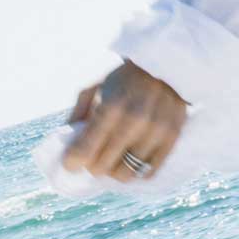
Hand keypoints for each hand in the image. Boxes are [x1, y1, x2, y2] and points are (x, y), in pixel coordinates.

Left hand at [60, 59, 188, 182]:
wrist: (167, 64)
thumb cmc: (124, 77)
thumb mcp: (95, 87)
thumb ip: (78, 114)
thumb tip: (66, 145)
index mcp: (111, 107)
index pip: (84, 151)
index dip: (71, 162)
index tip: (70, 162)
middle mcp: (134, 121)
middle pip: (102, 167)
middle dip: (92, 165)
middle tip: (92, 158)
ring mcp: (155, 132)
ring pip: (125, 175)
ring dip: (114, 170)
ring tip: (113, 159)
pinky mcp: (172, 138)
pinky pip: (148, 172)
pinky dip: (136, 170)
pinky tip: (132, 158)